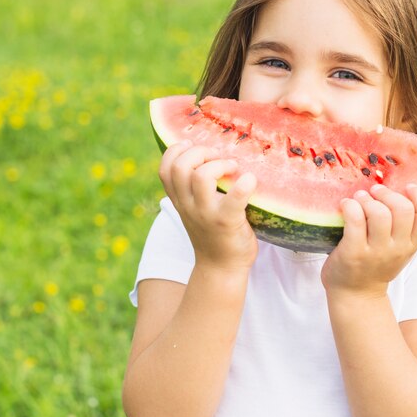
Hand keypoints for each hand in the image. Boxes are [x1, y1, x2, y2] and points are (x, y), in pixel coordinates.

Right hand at [159, 140, 258, 270]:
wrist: (221, 269)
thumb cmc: (214, 234)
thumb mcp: (195, 211)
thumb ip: (194, 190)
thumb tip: (209, 158)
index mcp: (180, 201)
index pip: (165, 169)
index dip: (176, 151)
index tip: (194, 146)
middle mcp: (188, 206)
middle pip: (181, 166)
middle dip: (200, 152)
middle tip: (219, 158)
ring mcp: (206, 214)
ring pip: (200, 177)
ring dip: (219, 164)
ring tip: (233, 167)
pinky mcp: (227, 222)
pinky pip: (234, 198)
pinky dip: (245, 184)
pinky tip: (251, 180)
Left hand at [321, 183, 416, 301]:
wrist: (355, 295)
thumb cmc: (374, 265)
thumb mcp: (398, 250)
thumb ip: (402, 228)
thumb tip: (396, 190)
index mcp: (411, 245)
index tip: (407, 187)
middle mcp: (397, 249)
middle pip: (403, 209)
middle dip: (387, 193)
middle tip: (374, 191)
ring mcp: (375, 252)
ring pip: (379, 213)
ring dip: (367, 199)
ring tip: (358, 198)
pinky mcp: (353, 253)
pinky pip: (355, 220)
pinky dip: (350, 206)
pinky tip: (346, 205)